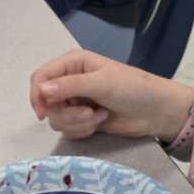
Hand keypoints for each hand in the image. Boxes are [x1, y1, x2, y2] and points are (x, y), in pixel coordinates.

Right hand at [29, 50, 193, 144]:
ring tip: (99, 116)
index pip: (41, 78)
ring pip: (57, 118)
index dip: (37, 95)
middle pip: (47, 102)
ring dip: (77, 122)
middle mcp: (70, 81)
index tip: (43, 113)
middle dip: (67, 113)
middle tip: (88, 113)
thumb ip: (70, 86)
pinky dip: (82, 130)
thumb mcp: (101, 83)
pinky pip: (68, 129)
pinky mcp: (83, 119)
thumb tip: (41, 90)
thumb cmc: (132, 88)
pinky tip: (100, 123)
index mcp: (73, 63)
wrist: (156, 111)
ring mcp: (76, 101)